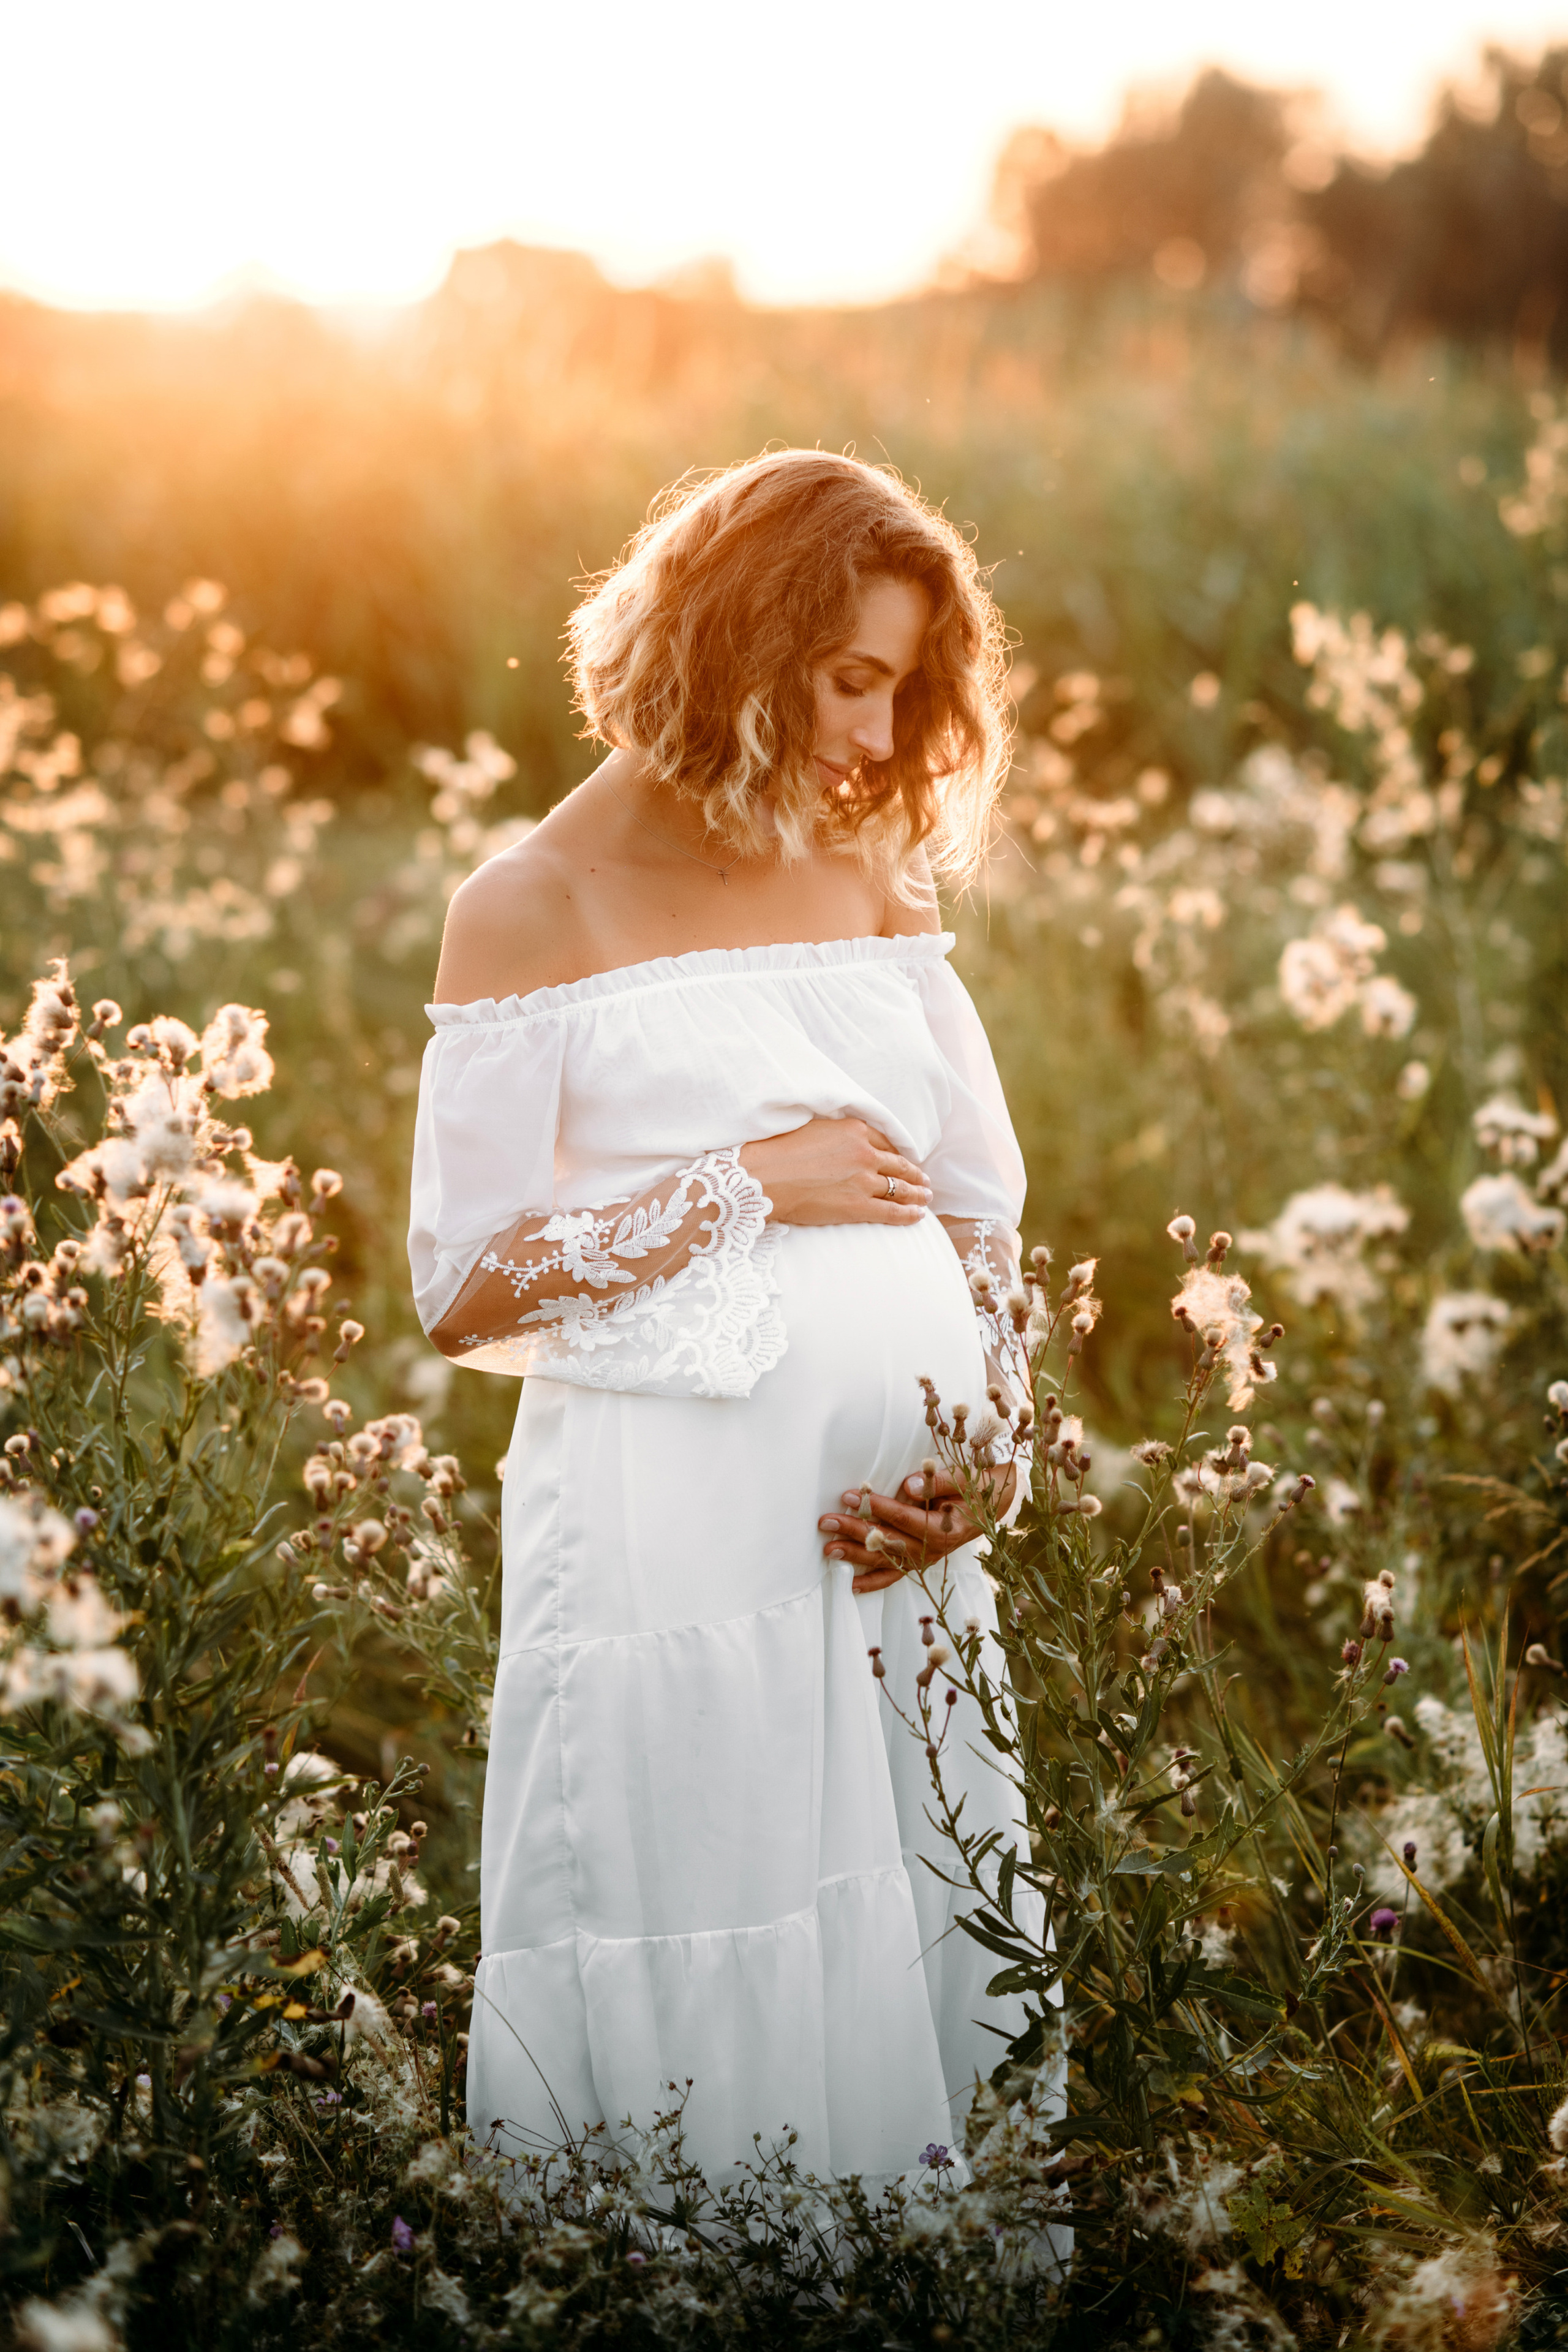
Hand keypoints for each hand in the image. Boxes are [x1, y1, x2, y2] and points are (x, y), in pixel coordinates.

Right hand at [739, 1115, 929, 1226]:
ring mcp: (864, 1181)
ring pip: (900, 1188)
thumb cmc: (779, 1152)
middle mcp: (865, 1153)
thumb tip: (847, 1142)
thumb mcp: (815, 1128)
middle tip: (925, 1181)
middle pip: (899, 1166)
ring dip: (917, 1194)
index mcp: (855, 1130)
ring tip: (925, 1198)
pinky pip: (893, 1211)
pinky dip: (909, 1214)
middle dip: (915, 1175)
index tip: (905, 1162)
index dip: (899, 1155)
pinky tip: (918, 1215)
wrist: (764, 1177)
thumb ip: (838, 1135)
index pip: (887, 1143)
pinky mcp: (858, 1206)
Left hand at [819, 1464, 1016, 1592]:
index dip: (877, 1507)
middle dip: (856, 1531)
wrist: (995, 1502)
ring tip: (829, 1549)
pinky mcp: (921, 1562)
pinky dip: (874, 1582)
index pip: (904, 1518)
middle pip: (890, 1542)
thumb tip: (909, 1485)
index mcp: (945, 1529)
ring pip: (887, 1560)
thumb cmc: (978, 1486)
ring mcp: (926, 1559)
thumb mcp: (966, 1479)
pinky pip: (896, 1576)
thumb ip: (938, 1482)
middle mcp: (934, 1549)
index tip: (850, 1495)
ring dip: (856, 1556)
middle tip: (826, 1521)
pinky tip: (851, 1585)